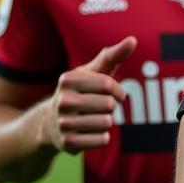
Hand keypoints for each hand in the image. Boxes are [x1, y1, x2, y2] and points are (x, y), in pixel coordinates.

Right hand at [40, 37, 136, 153]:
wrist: (50, 124)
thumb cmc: (81, 91)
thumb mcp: (94, 72)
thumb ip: (113, 56)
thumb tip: (133, 39)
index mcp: (68, 80)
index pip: (108, 84)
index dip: (117, 90)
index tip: (112, 93)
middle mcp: (62, 101)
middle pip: (109, 105)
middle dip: (110, 107)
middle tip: (97, 108)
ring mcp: (63, 123)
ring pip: (107, 123)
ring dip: (106, 122)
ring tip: (91, 119)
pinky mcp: (67, 143)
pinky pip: (102, 140)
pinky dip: (102, 137)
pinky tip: (89, 133)